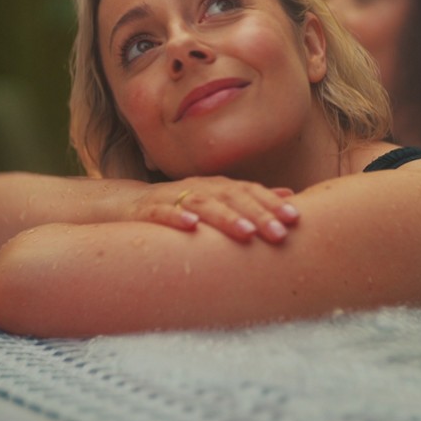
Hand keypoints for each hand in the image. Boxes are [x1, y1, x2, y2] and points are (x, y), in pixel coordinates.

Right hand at [132, 177, 299, 242]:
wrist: (125, 205)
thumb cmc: (179, 207)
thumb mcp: (217, 202)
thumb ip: (251, 199)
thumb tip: (290, 196)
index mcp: (216, 187)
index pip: (248, 191)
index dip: (271, 203)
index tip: (294, 218)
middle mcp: (197, 188)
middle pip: (231, 197)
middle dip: (257, 214)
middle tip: (280, 233)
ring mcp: (172, 198)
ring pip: (201, 204)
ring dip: (225, 217)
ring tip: (246, 232)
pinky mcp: (147, 211)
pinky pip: (162, 213)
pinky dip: (177, 218)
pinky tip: (192, 227)